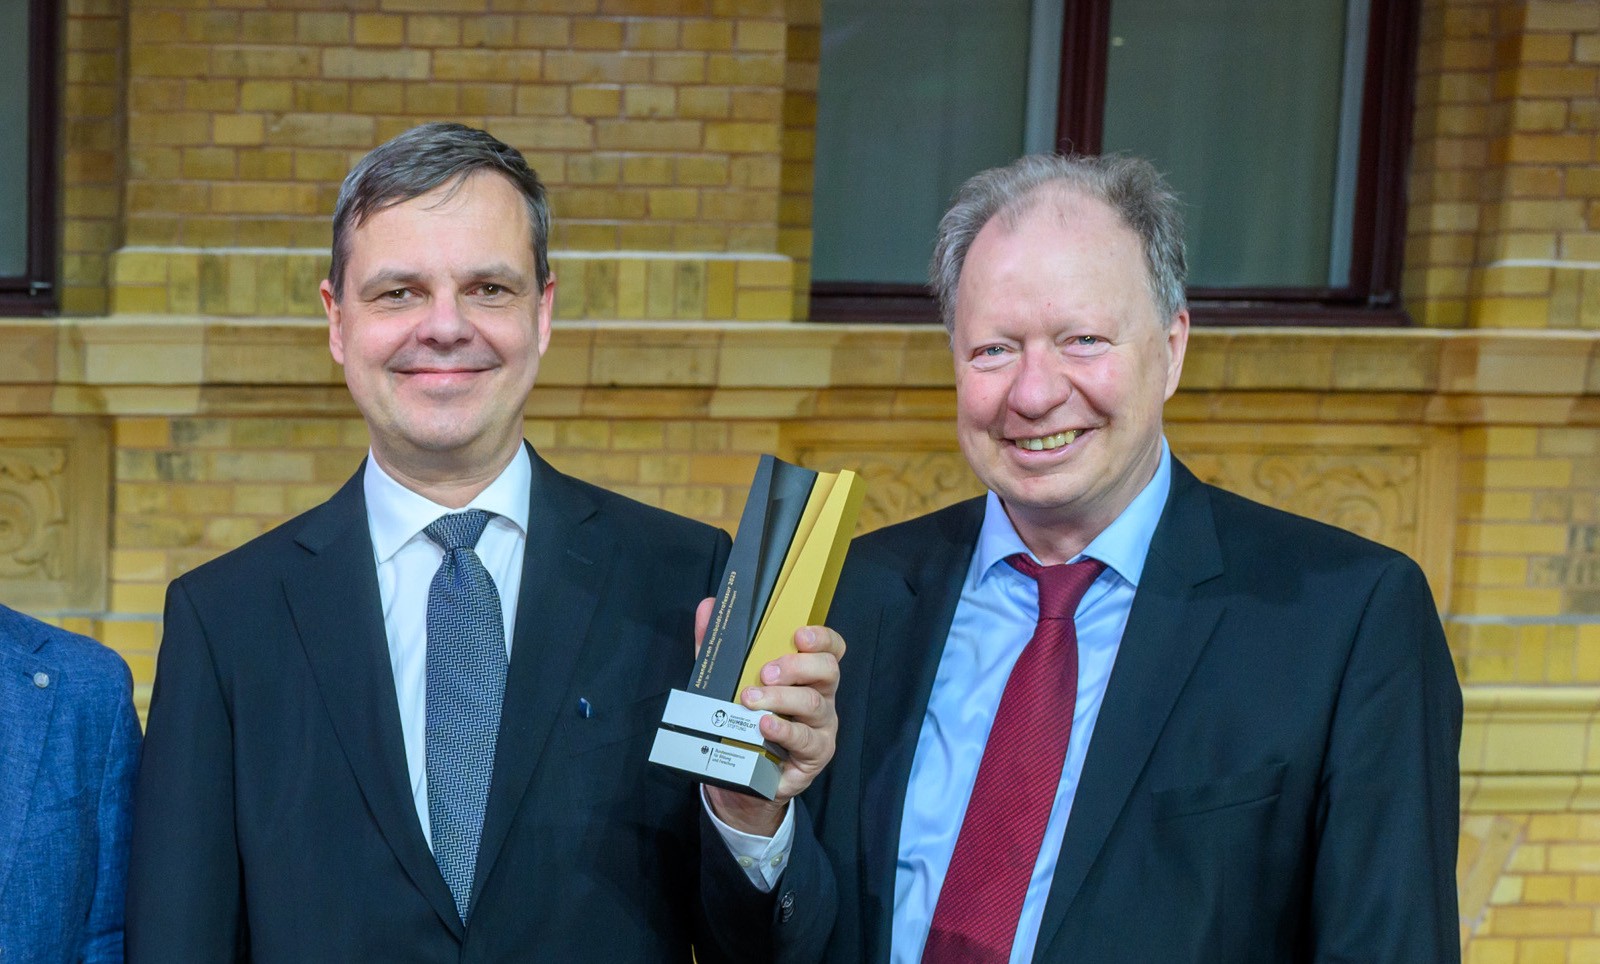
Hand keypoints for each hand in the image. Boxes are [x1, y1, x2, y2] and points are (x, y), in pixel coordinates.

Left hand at [693, 596, 845, 835]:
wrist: (745, 781)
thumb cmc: (744, 722)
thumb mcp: (727, 681)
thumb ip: (719, 646)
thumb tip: (708, 607)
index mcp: (807, 674)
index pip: (831, 648)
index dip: (822, 638)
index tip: (799, 635)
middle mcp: (821, 696)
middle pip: (827, 670)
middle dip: (797, 666)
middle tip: (765, 672)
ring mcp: (821, 726)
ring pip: (814, 703)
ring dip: (781, 697)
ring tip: (752, 700)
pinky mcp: (815, 754)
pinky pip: (805, 739)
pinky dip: (784, 729)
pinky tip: (764, 725)